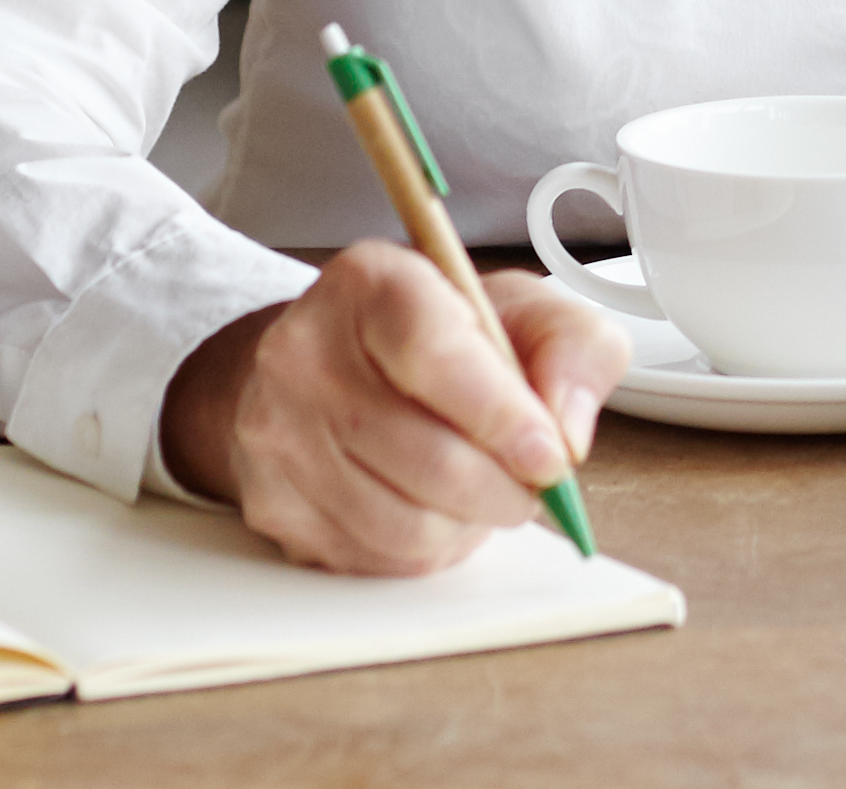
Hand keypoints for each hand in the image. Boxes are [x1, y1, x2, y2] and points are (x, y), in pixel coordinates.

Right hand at [159, 241, 630, 574]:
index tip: (549, 455)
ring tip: (480, 490)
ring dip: (467, 524)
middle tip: (532, 483)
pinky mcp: (272, 504)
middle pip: (426, 457)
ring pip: (404, 523)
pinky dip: (424, 548)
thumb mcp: (522, 310)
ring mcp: (277, 434)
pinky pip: (374, 560)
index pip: (434, 355)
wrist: (329, 366)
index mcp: (371, 285)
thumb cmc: (437, 338)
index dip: (502, 416)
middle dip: (504, 488)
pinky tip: (431, 507)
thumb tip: (566, 430)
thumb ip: (573, 348)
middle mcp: (304, 353)